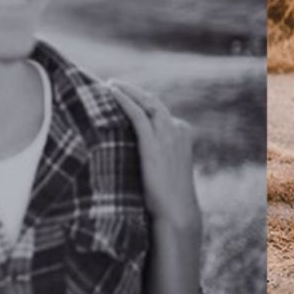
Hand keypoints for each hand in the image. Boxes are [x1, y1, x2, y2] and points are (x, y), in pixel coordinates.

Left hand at [110, 81, 201, 230]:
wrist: (176, 210)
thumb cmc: (167, 196)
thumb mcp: (165, 169)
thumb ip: (157, 154)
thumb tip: (138, 155)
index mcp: (183, 133)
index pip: (160, 111)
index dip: (142, 102)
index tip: (126, 96)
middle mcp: (178, 128)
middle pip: (154, 102)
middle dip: (135, 91)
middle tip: (115, 84)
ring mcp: (168, 133)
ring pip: (147, 103)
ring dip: (128, 90)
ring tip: (110, 84)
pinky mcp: (153, 142)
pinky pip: (138, 114)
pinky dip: (125, 100)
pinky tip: (112, 92)